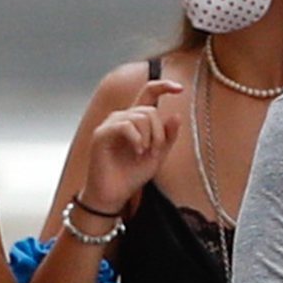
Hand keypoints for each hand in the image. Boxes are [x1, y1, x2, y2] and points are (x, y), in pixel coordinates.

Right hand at [81, 79, 182, 215]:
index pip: (148, 93)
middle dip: (159, 132)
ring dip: (150, 137)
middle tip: (156, 152)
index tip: (180, 89)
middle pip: (149, 109)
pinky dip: (137, 139)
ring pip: (140, 116)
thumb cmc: (131, 175)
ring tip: (145, 154)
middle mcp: (122, 118)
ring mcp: (111, 125)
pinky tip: (137, 152)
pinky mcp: (101, 134)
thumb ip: (168, 136)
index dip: (164, 86)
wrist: (114, 195)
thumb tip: (176, 115)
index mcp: (136, 120)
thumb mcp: (158, 155)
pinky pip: (126, 125)